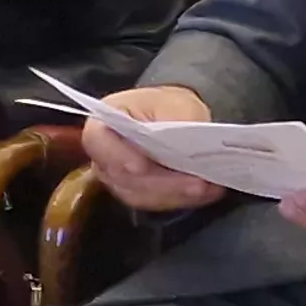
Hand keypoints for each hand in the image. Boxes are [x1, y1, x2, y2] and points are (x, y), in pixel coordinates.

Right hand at [77, 85, 227, 210]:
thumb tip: (186, 144)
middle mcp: (103, 154)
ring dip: (175, 194)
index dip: (116, 155)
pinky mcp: (135, 193)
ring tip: (207, 187)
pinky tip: (207, 192)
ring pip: (140, 194)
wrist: (173, 119)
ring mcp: (116, 178)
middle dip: (162, 182)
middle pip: (122, 175)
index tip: (140, 166)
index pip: (98, 140)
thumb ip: (177, 120)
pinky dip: (182, 199)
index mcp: (104, 121)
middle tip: (196, 182)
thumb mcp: (177, 103)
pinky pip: (154, 202)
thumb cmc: (168, 106)